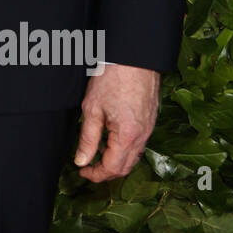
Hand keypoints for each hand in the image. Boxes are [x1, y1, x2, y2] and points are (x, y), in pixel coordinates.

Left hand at [74, 61, 160, 181]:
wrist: (134, 57)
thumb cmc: (112, 78)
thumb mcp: (92, 108)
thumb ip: (87, 138)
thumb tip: (81, 161)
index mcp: (127, 136)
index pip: (113, 168)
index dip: (96, 174)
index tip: (82, 171)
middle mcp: (142, 136)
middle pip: (126, 167)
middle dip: (106, 172)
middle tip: (88, 168)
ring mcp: (149, 129)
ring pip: (133, 157)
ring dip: (116, 162)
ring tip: (97, 156)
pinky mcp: (150, 121)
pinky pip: (139, 144)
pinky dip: (125, 150)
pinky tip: (111, 142)